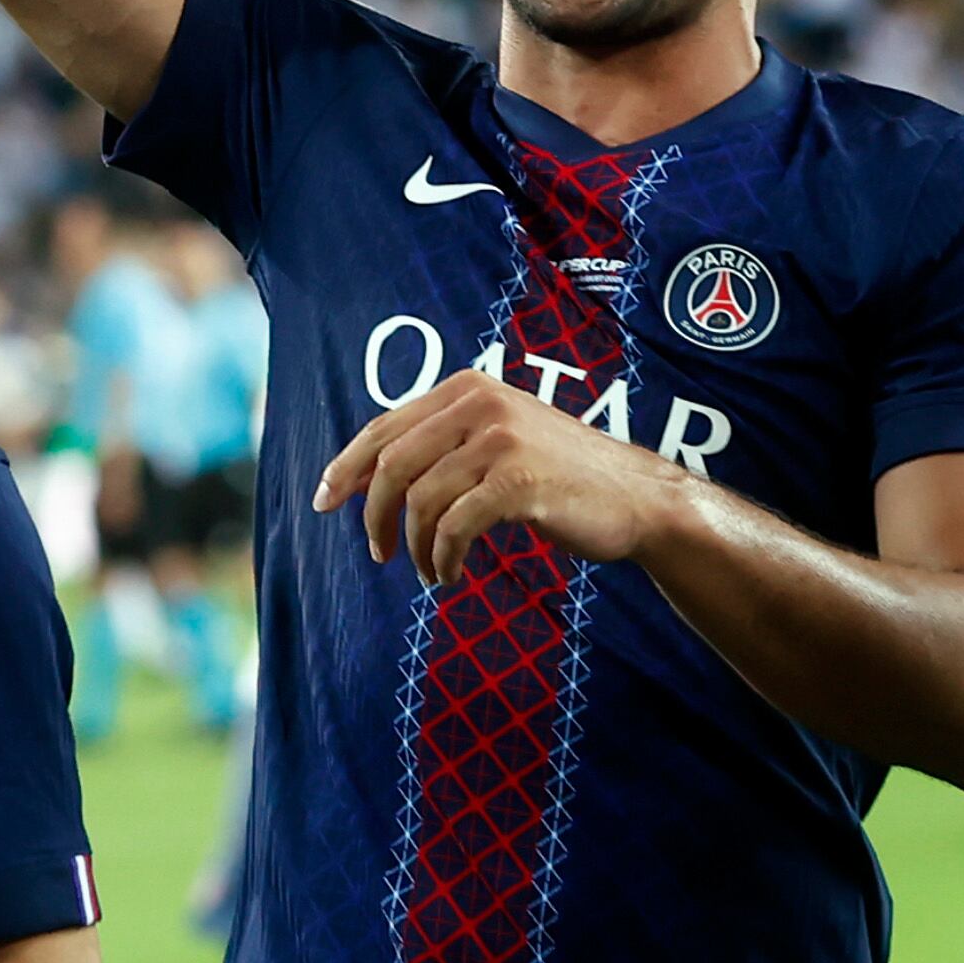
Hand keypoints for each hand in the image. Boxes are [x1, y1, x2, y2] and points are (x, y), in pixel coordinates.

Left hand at [313, 368, 689, 587]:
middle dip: (373, 516)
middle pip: (391, 466)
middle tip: (378, 555)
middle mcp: (479, 404)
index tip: (324, 503)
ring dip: (414, 548)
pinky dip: (443, 558)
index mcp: (466, 389)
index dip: (345, 468)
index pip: (383, 428)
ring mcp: (501, 440)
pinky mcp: (520, 481)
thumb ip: (443, 444)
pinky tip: (451, 573)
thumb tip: (368, 476)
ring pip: (420, 501)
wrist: (639, 499)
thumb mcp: (497, 441)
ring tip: (430, 572)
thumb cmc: (561, 476)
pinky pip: (454, 527)